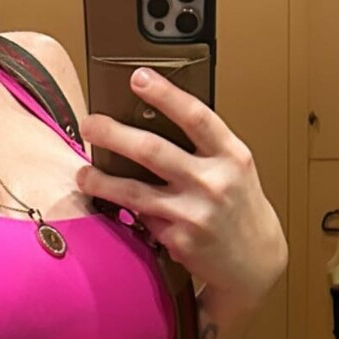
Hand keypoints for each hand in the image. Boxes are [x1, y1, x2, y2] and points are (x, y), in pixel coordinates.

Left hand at [77, 68, 286, 306]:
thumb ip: (203, 147)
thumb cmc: (239, 208)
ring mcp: (194, 213)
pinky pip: (142, 219)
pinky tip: (110, 204)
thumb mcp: (234, 168)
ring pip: (134, 191)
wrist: (255, 261)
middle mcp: (213, 182)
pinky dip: (124, 210)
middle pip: (152, 151)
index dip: (165, 94)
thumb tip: (149, 120)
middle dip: (113, 134)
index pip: (195, 116)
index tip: (138, 77)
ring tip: (83, 173)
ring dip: (102, 180)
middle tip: (89, 124)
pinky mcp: (179, 240)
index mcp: (231, 155)